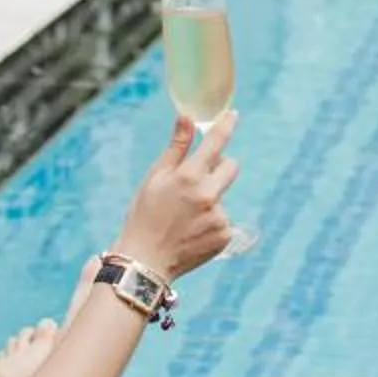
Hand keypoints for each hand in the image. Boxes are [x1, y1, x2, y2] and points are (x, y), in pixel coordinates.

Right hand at [117, 110, 237, 279]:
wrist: (145, 261)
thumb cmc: (144, 215)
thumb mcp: (155, 177)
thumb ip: (177, 146)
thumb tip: (188, 117)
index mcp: (189, 176)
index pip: (216, 142)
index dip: (226, 125)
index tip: (233, 115)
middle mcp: (208, 195)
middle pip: (230, 166)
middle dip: (218, 167)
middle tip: (196, 179)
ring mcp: (218, 217)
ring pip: (223, 196)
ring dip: (210, 199)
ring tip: (185, 217)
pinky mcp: (224, 235)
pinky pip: (223, 219)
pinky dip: (211, 222)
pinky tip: (192, 231)